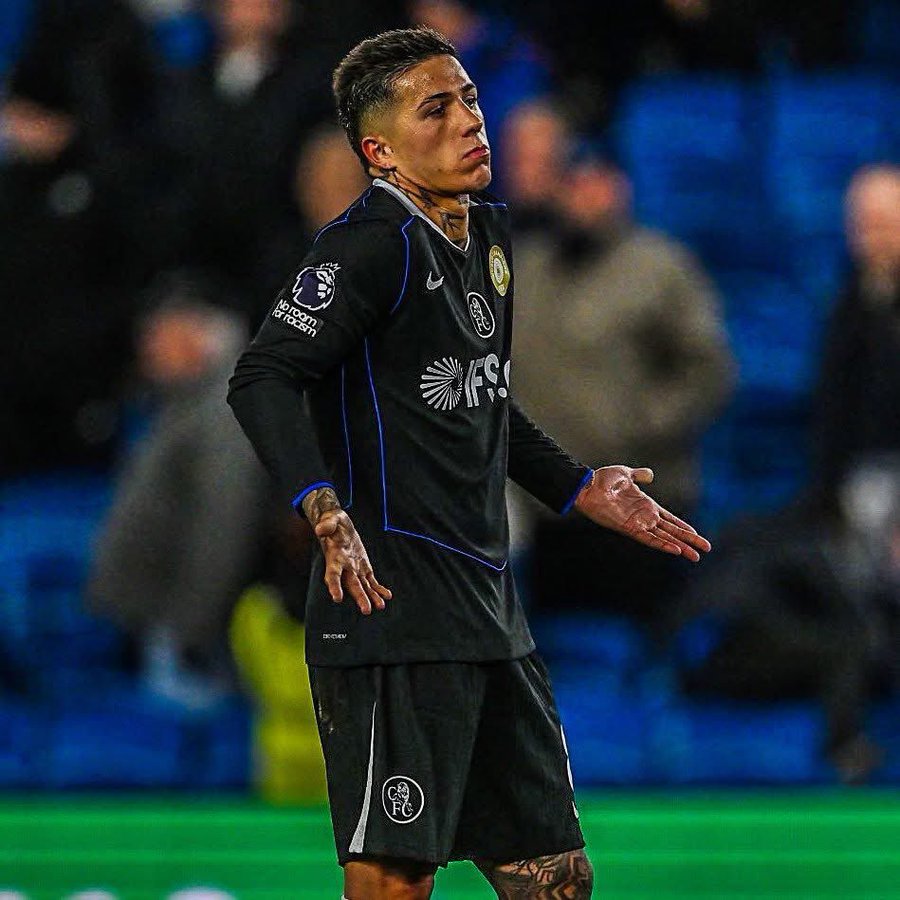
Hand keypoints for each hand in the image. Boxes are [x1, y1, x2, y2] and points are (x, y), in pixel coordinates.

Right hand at [303, 488, 391, 614]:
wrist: (339, 526)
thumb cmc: (333, 523)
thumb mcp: (331, 520)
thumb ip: (327, 525)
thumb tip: (320, 529)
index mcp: (335, 558)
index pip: (332, 574)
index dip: (334, 586)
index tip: (336, 598)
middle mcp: (344, 567)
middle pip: (352, 585)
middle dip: (359, 597)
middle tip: (366, 610)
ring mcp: (354, 569)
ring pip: (363, 586)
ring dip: (371, 597)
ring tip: (380, 606)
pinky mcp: (363, 568)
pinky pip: (371, 581)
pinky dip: (378, 589)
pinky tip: (387, 596)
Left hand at [574, 466, 710, 561]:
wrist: (587, 486)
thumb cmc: (603, 480)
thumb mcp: (626, 474)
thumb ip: (639, 475)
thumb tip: (650, 474)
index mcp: (646, 505)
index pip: (670, 519)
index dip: (683, 527)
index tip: (697, 535)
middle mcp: (645, 517)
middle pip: (672, 531)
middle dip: (689, 540)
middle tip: (705, 549)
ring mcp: (638, 523)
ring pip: (664, 538)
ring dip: (680, 547)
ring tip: (694, 556)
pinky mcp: (630, 528)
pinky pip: (649, 538)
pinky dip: (662, 544)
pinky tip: (675, 550)